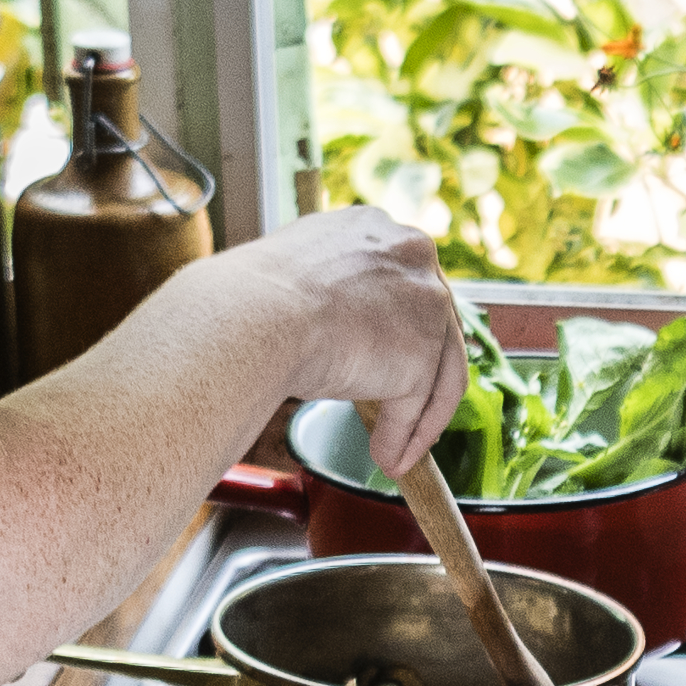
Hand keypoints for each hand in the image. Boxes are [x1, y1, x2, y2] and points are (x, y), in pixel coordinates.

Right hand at [224, 201, 473, 468]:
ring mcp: (423, 303)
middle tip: (407, 407)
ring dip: (418, 415)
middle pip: (433, 323)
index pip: (403, 282)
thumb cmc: (248, 303)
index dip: (399, 325)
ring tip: (395, 450)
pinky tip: (386, 458)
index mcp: (373, 227)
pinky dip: (405, 436)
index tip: (388, 355)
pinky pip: (418, 405)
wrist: (250, 318)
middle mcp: (409, 253)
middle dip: (420, 372)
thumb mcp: (294, 278)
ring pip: (437, 367)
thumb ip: (326, 293)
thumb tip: (319, 323)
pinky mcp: (421, 354)